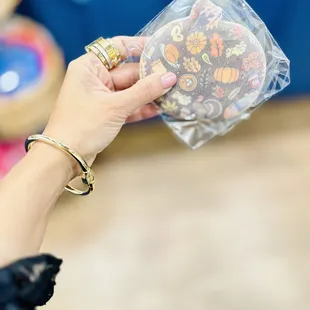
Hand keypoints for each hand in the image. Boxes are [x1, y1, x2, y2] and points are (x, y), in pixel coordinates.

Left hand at [43, 36, 176, 171]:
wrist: (65, 156)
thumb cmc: (83, 126)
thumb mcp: (115, 106)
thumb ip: (144, 91)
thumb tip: (169, 77)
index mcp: (90, 67)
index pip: (118, 48)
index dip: (140, 47)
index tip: (162, 49)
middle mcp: (95, 78)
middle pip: (128, 72)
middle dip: (150, 76)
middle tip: (175, 77)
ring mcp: (101, 97)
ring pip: (130, 91)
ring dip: (149, 94)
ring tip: (172, 93)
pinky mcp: (106, 113)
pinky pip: (127, 106)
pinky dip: (141, 108)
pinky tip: (159, 109)